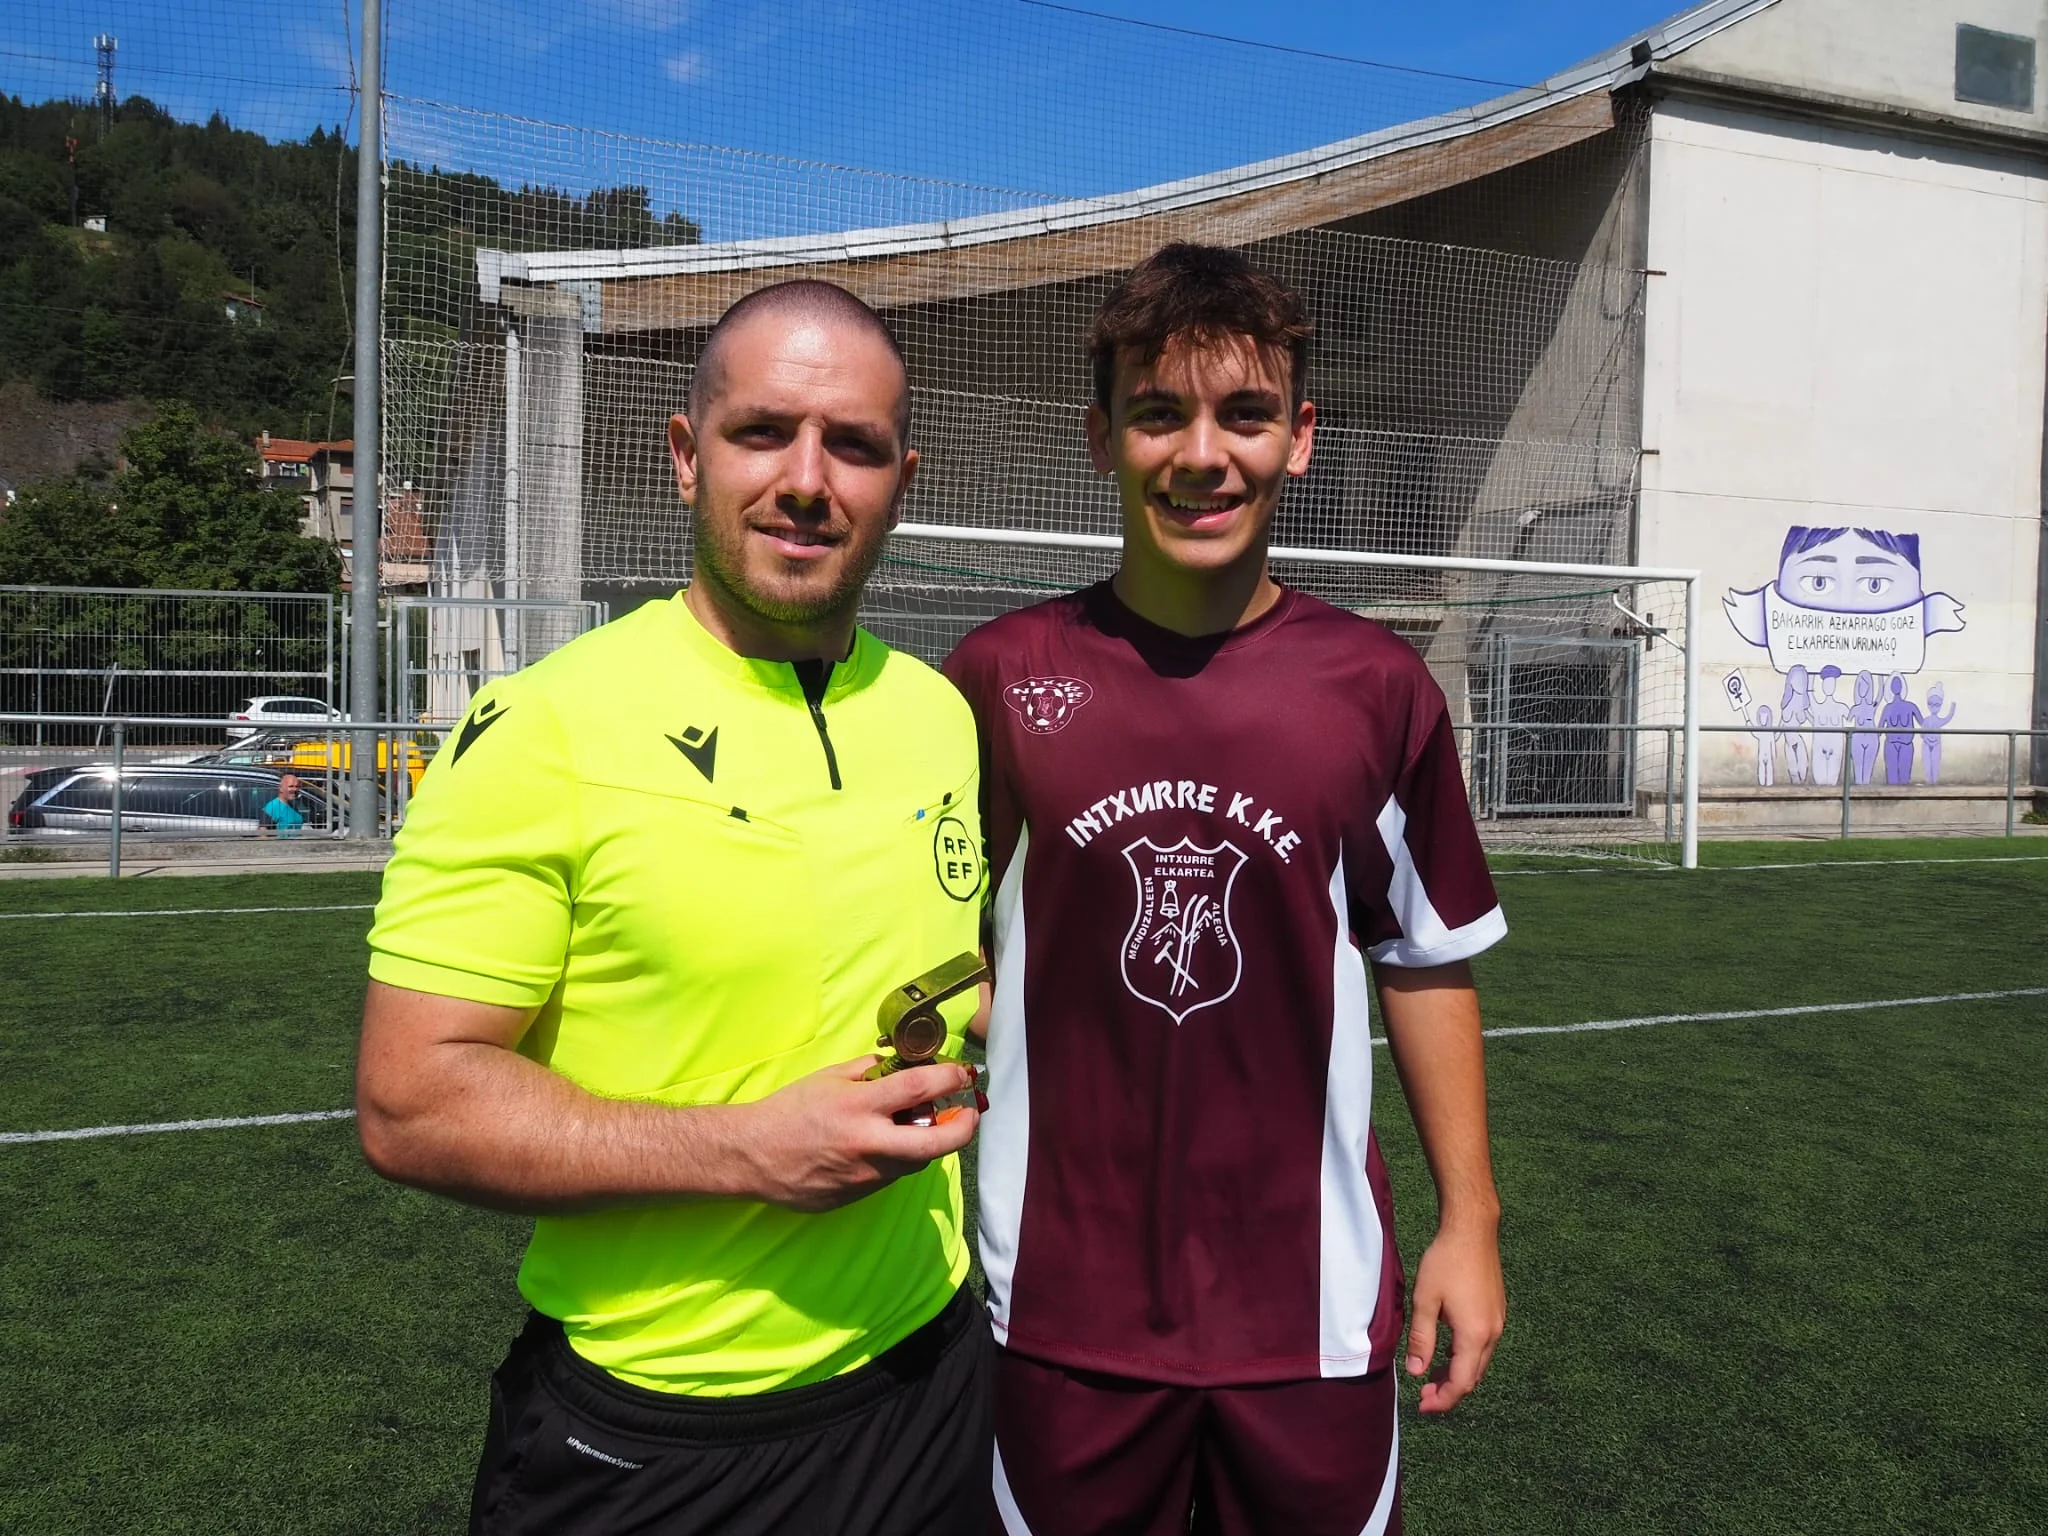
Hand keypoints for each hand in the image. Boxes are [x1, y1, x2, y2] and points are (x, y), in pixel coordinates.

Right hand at [731, 1056, 980, 1213]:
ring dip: (925, 1143)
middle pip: (936, 1143)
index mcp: (859, 1107)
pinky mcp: (857, 1197)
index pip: (919, 1090)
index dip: (950, 1078)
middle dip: (964, 1127)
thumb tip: (901, 1065)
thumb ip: (869, 1070)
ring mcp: (864, 1177)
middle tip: (970, 1114)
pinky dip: (894, 1159)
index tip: (962, 1073)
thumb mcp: (829, 1077)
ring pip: (914, 1162)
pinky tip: (878, 1147)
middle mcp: (868, 1145)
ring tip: (914, 1126)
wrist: (752, 1156)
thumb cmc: (788, 1110)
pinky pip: (889, 1177)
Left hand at [1406, 1220, 1504, 1413]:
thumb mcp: (1425, 1301)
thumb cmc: (1446, 1261)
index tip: (1422, 1406)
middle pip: (1473, 1376)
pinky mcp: (1497, 1311)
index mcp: (1475, 1335)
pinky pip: (1483, 1345)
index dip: (1442, 1400)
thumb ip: (1420, 1339)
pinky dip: (1465, 1356)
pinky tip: (1447, 1351)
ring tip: (1431, 1375)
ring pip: (1479, 1362)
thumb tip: (1416, 1372)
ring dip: (1457, 1373)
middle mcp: (1492, 1333)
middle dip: (1449, 1390)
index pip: (1461, 1383)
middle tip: (1422, 1394)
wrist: (1472, 1230)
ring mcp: (1498, 1321)